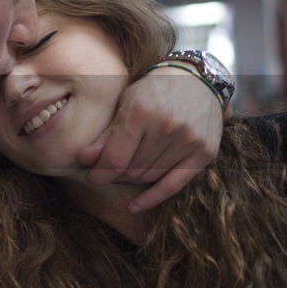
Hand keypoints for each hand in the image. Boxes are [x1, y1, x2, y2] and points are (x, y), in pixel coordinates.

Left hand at [76, 66, 222, 211]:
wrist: (196, 81)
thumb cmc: (152, 92)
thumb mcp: (125, 105)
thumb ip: (106, 135)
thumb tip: (82, 159)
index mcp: (141, 112)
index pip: (115, 159)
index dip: (99, 173)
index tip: (92, 176)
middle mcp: (167, 126)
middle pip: (131, 170)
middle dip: (114, 174)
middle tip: (107, 171)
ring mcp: (189, 140)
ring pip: (149, 177)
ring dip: (132, 181)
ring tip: (123, 174)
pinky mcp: (205, 152)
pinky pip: (174, 184)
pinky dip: (152, 198)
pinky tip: (134, 206)